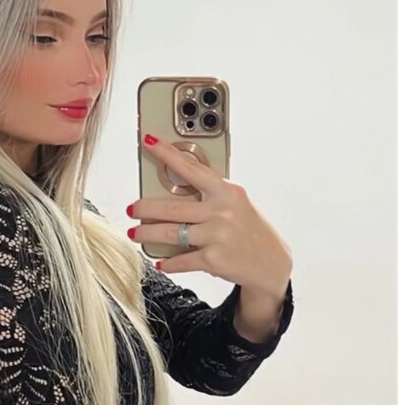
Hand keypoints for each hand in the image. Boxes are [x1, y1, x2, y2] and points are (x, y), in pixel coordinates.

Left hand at [129, 134, 291, 294]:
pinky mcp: (213, 259)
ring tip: (135, 234)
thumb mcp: (236, 204)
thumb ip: (210, 196)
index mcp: (227, 191)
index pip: (192, 168)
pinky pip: (181, 260)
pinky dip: (168, 262)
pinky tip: (161, 262)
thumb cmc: (249, 229)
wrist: (271, 263)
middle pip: (171, 207)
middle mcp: (222, 211)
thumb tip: (171, 192)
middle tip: (132, 209)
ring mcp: (217, 236)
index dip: (167, 154)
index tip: (149, 141)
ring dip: (147, 234)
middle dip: (145, 208)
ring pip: (170, 233)